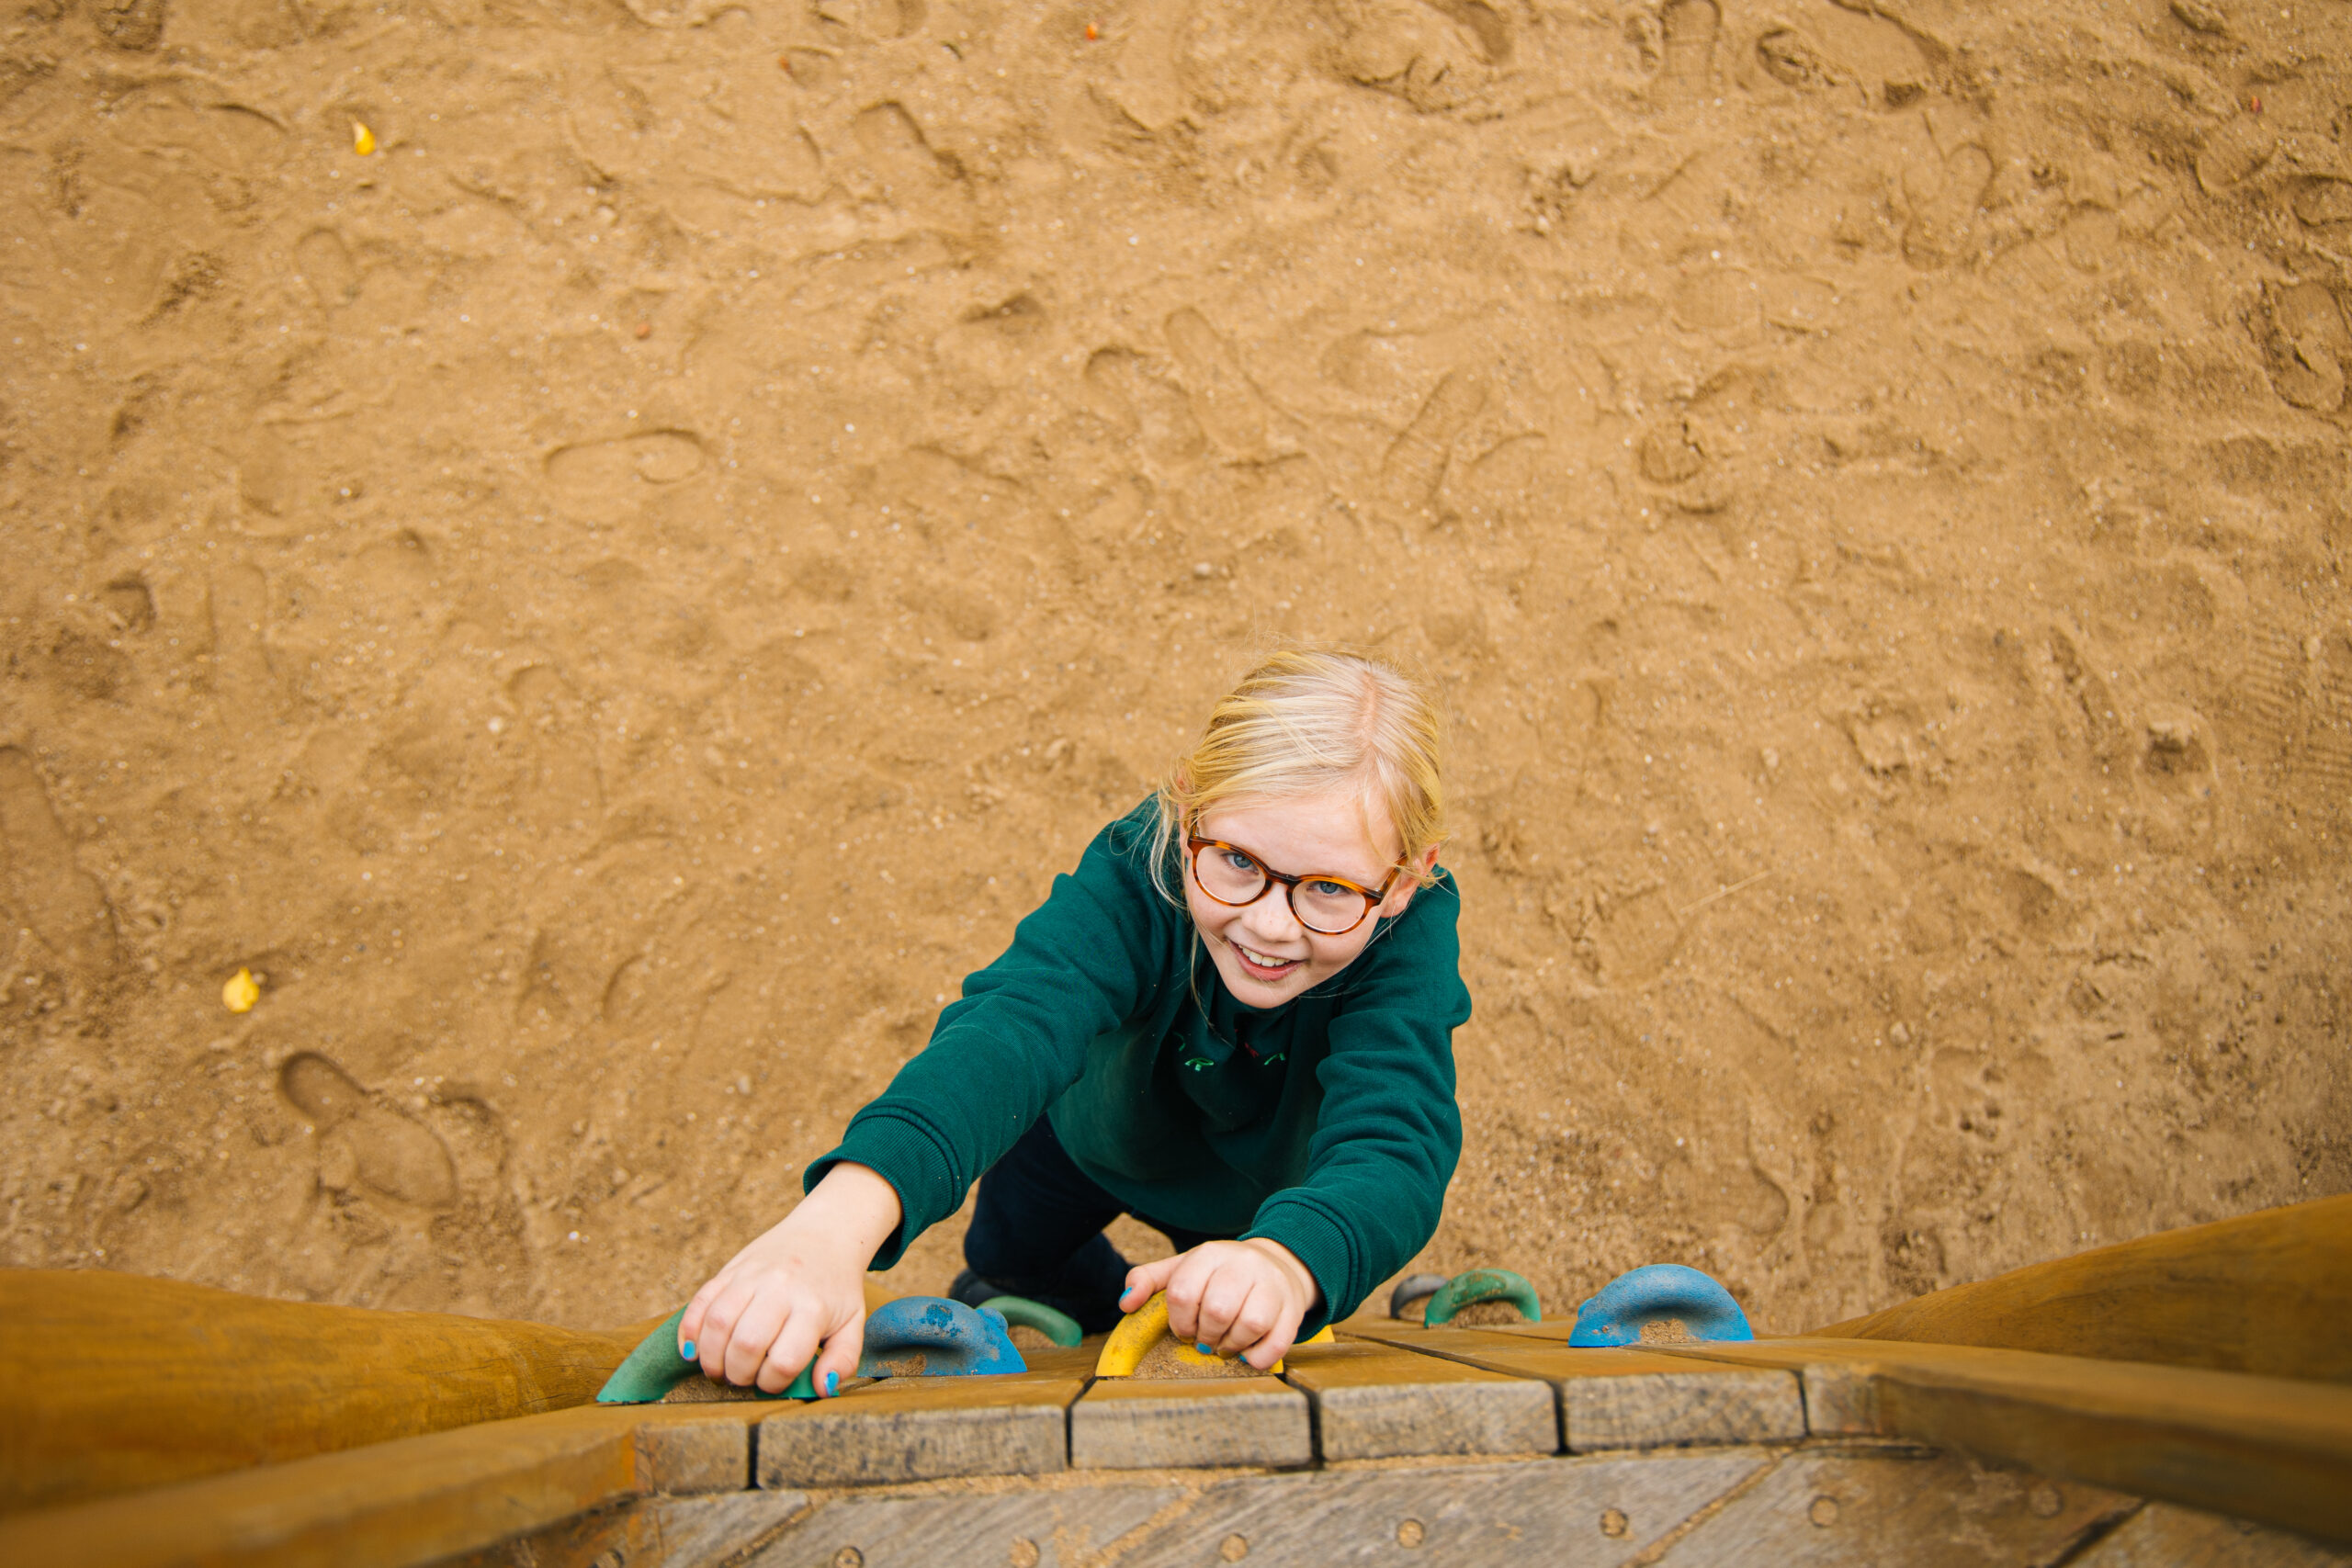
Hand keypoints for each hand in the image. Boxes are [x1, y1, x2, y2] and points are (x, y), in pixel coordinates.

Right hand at [676, 1162, 901, 1396]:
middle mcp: (780, 1288)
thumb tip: (823, 1389)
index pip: (784, 1360)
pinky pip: (700, 1301)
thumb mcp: (852, 1322)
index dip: (773, 1383)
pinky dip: (690, 1330)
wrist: (825, 1232)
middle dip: (739, 1374)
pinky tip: (694, 1350)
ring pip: (717, 1323)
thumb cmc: (836, 1287)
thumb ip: (842, 1359)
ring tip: (719, 1369)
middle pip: (745, 1344)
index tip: (774, 1382)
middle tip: (743, 1379)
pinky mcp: (730, 1268)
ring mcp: (751, 1275)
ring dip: (711, 1357)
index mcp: (812, 1306)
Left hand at [1118, 1238, 1320, 1370]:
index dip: (1178, 1321)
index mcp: (1211, 1253)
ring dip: (1231, 1345)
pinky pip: (1276, 1343)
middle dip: (1204, 1335)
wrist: (1277, 1266)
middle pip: (1217, 1310)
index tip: (1183, 1330)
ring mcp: (1272, 1286)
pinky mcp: (1292, 1310)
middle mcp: (1244, 1264)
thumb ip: (1148, 1280)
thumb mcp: (1184, 1267)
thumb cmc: (1220, 1274)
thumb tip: (1125, 1304)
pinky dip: (1257, 1358)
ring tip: (1225, 1345)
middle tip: (1205, 1340)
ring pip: (1250, 1324)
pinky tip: (1247, 1355)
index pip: (1182, 1292)